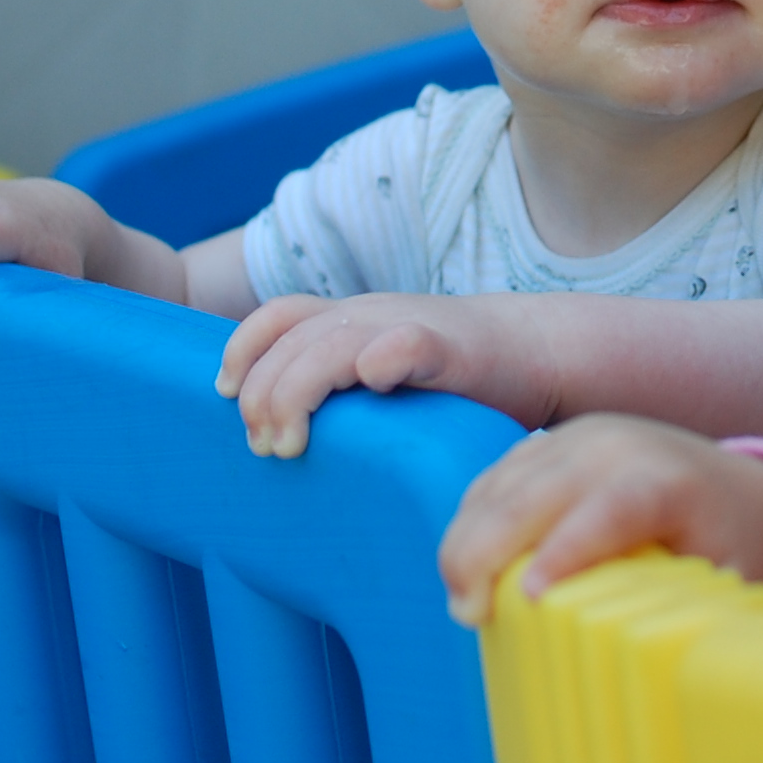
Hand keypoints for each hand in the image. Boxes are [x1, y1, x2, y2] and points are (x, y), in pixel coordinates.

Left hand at [216, 293, 553, 458]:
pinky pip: (408, 343)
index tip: (225, 397)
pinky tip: (371, 380)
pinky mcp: (451, 348)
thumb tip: (274, 439)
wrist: (537, 350)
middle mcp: (370, 315)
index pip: (276, 318)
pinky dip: (382, 357)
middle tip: (263, 447)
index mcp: (349, 318)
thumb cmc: (455, 378)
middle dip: (262, 395)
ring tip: (290, 443)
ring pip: (331, 344)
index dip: (241, 352)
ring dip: (297, 392)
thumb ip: (337, 389)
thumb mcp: (381, 370)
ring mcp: (408, 326)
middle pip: (291, 340)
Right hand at [437, 413, 762, 627]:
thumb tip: (653, 672)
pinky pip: (495, 478)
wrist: (740, 487)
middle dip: (486, 552)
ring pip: (500, 485)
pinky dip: (473, 521)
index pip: (609, 510)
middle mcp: (616, 448)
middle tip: (469, 614)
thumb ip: (689, 613)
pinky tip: (467, 566)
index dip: (566, 551)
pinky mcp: (552, 443)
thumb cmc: (733, 543)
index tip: (529, 598)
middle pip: (532, 494)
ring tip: (463, 601)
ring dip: (467, 541)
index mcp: (667, 481)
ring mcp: (578, 438)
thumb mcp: (728, 580)